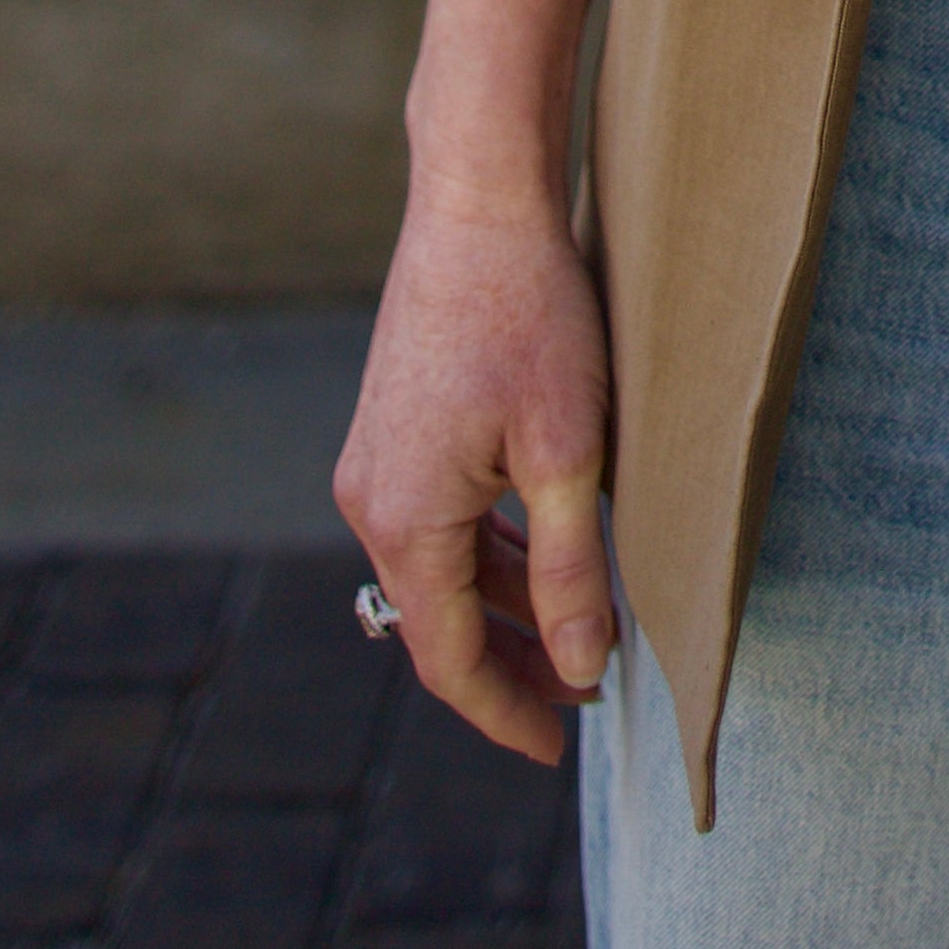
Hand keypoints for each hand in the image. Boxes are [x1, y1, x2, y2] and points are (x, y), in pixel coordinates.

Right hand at [335, 186, 617, 765]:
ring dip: (503, 606)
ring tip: (576, 635)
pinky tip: (542, 554)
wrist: (479, 201)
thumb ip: (571, 571)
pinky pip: (439, 520)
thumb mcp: (568, 453)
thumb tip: (578, 668)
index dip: (506, 711)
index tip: (559, 747)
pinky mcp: (394, 426)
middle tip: (578, 702)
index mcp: (404, 522)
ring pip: (442, 569)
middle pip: (439, 621)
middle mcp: (370, 500)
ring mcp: (376, 461)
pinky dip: (488, 553)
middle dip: (508, 667)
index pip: (449, 660)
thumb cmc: (530, 317)